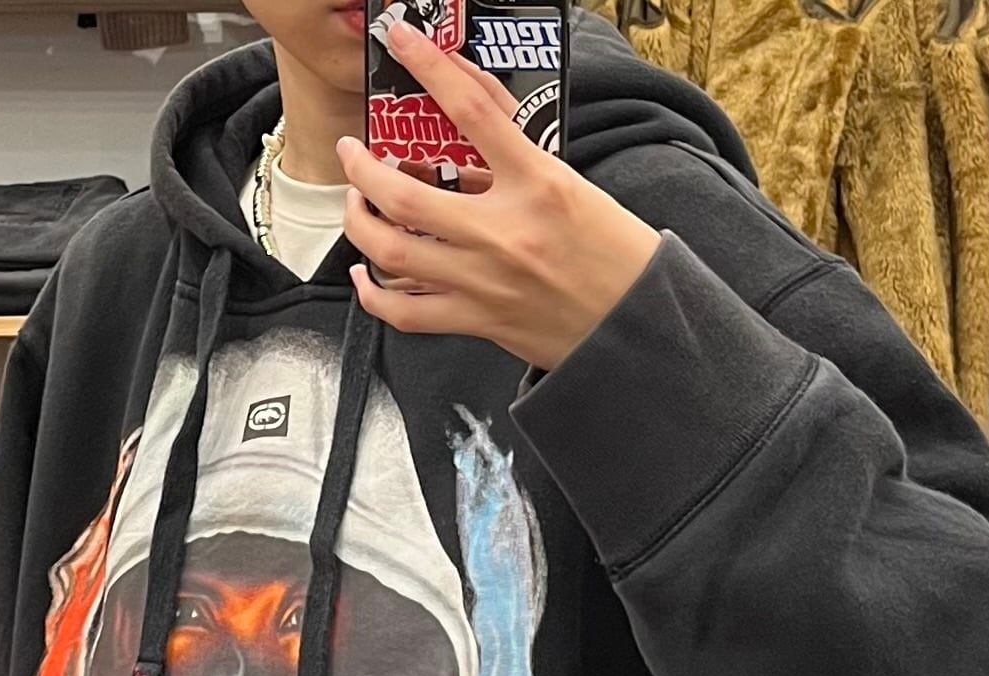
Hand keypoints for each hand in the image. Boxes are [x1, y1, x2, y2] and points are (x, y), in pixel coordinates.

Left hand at [339, 21, 659, 370]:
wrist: (635, 323)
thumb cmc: (611, 252)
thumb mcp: (572, 183)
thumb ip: (516, 150)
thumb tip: (469, 102)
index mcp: (539, 184)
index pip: (474, 112)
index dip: (430, 68)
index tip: (401, 38)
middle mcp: (504, 233)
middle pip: (404, 196)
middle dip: (361, 169)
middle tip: (353, 154)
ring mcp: (485, 282)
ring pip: (393, 253)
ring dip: (359, 224)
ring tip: (358, 205)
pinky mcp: (478, 322)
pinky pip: (406, 313)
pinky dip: (374, 294)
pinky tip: (367, 274)